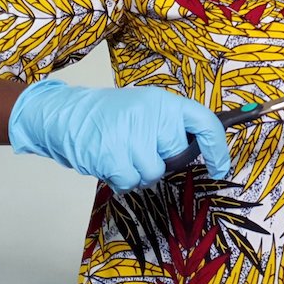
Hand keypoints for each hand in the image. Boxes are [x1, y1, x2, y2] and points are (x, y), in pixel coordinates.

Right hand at [8, 79, 229, 192]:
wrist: (63, 114)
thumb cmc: (109, 115)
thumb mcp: (144, 109)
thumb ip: (170, 125)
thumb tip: (200, 150)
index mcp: (163, 101)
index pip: (203, 122)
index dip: (218, 148)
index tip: (220, 167)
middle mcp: (150, 115)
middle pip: (176, 156)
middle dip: (160, 158)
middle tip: (138, 145)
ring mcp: (130, 135)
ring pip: (154, 173)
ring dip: (138, 171)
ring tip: (121, 152)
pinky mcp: (112, 155)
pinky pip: (131, 182)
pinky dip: (121, 179)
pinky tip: (110, 161)